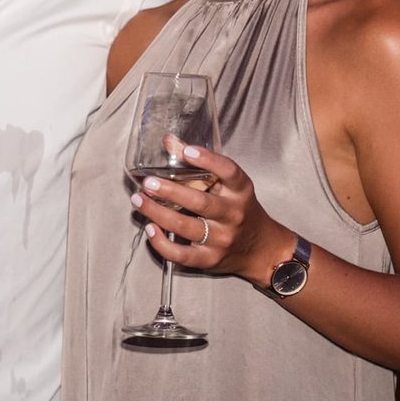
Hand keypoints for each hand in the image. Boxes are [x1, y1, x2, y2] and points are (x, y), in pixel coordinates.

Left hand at [130, 142, 291, 285]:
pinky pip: (181, 254)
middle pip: (201, 202)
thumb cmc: (239, 210)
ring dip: (157, 213)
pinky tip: (149, 228)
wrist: (261, 250)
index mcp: (240, 191)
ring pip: (185, 226)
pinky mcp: (210, 259)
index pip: (229, 172)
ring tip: (138, 200)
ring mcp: (222, 239)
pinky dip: (162, 243)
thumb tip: (169, 141)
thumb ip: (202, 165)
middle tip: (148, 182)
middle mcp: (233, 215)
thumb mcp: (229, 186)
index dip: (209, 160)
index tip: (188, 150)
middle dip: (170, 191)